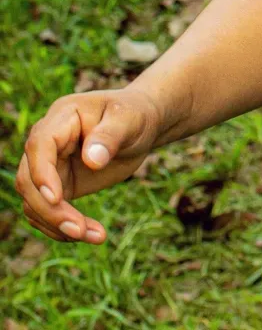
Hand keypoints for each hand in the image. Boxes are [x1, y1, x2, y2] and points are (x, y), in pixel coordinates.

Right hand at [15, 88, 163, 243]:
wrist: (143, 125)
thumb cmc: (136, 114)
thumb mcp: (130, 119)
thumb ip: (111, 136)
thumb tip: (92, 160)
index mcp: (62, 117)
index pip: (39, 146)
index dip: (42, 173)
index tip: (57, 199)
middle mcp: (47, 143)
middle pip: (29, 180)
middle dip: (51, 210)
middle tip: (80, 231)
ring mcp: (50, 166)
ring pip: (35, 202)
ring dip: (57, 225)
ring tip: (95, 236)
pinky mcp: (58, 185)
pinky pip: (48, 212)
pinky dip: (63, 227)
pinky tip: (89, 234)